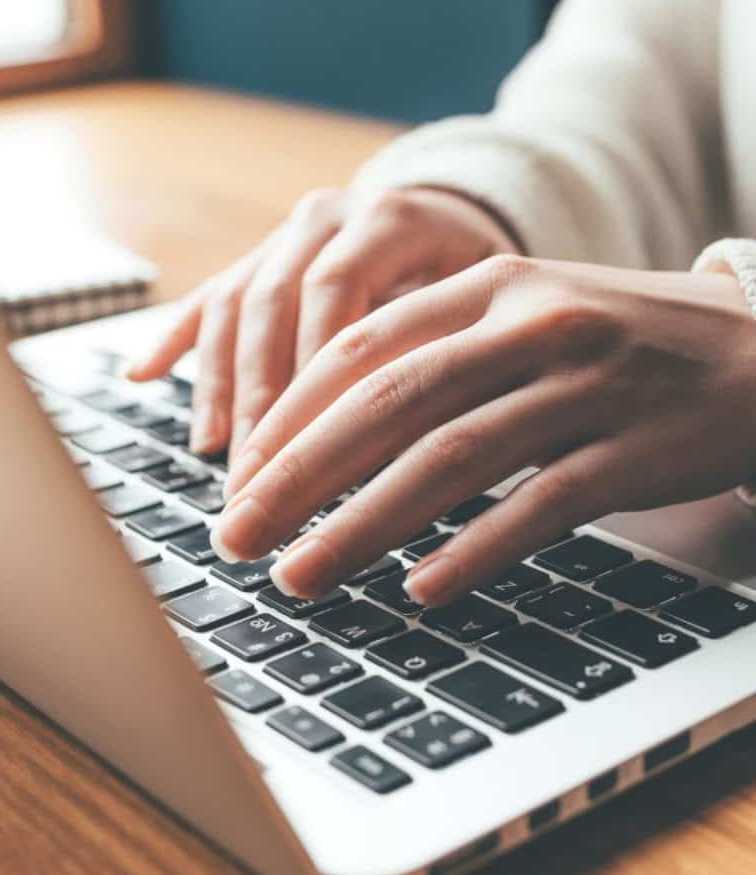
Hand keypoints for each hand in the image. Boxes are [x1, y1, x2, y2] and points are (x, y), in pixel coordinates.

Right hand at [125, 186, 513, 458]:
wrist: (456, 215)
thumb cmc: (479, 277)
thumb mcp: (483, 301)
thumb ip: (445, 347)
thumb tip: (413, 447)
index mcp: (388, 219)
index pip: (336, 291)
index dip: (315, 369)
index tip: (308, 443)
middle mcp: (327, 217)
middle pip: (274, 303)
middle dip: (260, 396)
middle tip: (256, 473)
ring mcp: (286, 235)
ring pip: (235, 304)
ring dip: (220, 384)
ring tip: (214, 451)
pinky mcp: (259, 257)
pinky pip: (208, 295)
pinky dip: (174, 338)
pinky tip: (141, 375)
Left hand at [212, 254, 755, 605]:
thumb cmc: (627, 343)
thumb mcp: (533, 318)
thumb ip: (444, 354)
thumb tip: (334, 429)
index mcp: (494, 285)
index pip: (365, 346)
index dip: (291, 415)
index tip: (241, 475)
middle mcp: (534, 324)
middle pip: (391, 401)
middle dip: (299, 476)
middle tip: (237, 535)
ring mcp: (589, 385)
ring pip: (453, 457)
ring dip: (363, 524)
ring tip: (301, 575)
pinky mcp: (637, 449)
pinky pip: (541, 504)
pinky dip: (475, 549)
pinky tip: (421, 589)